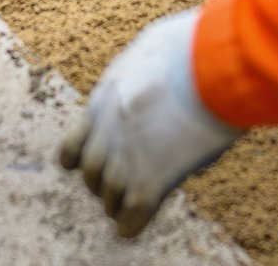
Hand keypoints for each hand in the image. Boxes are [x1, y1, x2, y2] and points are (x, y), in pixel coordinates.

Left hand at [59, 9, 241, 237]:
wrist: (203, 62)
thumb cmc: (186, 47)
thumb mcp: (148, 53)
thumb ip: (141, 75)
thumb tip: (152, 79)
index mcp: (102, 101)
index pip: (74, 144)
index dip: (78, 158)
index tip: (79, 165)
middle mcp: (106, 133)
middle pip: (91, 173)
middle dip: (99, 184)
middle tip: (109, 191)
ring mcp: (126, 157)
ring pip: (110, 195)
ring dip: (115, 204)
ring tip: (119, 211)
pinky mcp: (151, 178)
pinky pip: (134, 212)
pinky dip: (131, 224)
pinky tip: (129, 230)